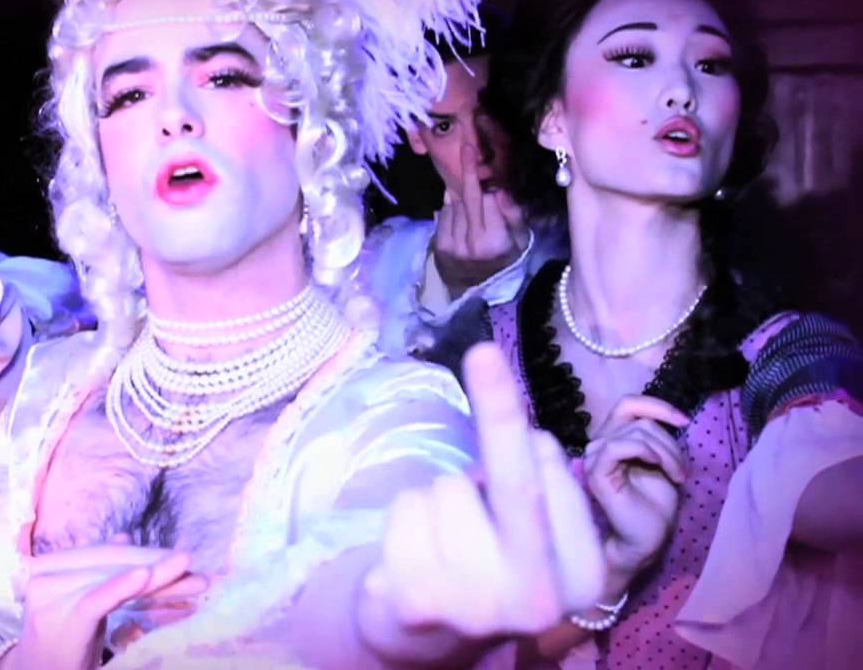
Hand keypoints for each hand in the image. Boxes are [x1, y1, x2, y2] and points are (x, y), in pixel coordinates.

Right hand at [5, 540, 206, 669]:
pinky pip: (96, 599)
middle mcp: (44, 575)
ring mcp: (48, 596)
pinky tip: (146, 576)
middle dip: (157, 566)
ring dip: (158, 579)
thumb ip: (100, 570)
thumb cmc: (62, 642)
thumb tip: (124, 538)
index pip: (106, 554)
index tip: (181, 559)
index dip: (144, 554)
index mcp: (49, 564)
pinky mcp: (58, 618)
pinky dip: (122, 587)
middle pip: (111, 564)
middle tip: (193, 567)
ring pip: (113, 579)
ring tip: (194, 580)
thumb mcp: (83, 602)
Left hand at [361, 343, 605, 645]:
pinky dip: (402, 517)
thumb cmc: (488, 560)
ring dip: (438, 497)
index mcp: (585, 577)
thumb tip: (520, 423)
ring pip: (447, 488)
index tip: (533, 438)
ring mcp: (477, 603)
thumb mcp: (535, 532)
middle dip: (498, 404)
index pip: (553, 473)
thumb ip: (539, 480)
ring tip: (444, 540)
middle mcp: (540, 599)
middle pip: (514, 478)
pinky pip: (405, 508)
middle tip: (483, 352)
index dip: (530, 443)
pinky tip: (411, 557)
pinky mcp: (418, 601)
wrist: (426, 635)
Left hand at [431, 144, 528, 296]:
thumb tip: (498, 190)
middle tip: (467, 149)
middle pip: (466, 199)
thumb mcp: (521, 239)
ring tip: (473, 207)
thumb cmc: (507, 259)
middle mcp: (471, 244)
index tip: (470, 148)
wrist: (480, 288)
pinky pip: (443, 215)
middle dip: (467, 175)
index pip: (484, 199)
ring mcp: (452, 246)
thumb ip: (512, 214)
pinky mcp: (439, 247)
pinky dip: (451, 209)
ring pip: (453, 205)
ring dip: (462, 198)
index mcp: (494, 241)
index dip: (479, 177)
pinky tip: (461, 215)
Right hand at [587, 396, 687, 585]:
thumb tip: (663, 416)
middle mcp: (599, 445)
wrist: (646, 540)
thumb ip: (653, 438)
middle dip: (669, 441)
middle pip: (638, 420)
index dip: (655, 405)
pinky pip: (618, 446)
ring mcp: (594, 459)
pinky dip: (644, 451)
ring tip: (677, 477)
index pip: (627, 405)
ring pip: (634, 432)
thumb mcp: (661, 461)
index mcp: (612, 440)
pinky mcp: (596, 473)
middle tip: (681, 470)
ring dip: (665, 452)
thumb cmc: (654, 505)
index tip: (682, 420)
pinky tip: (659, 468)